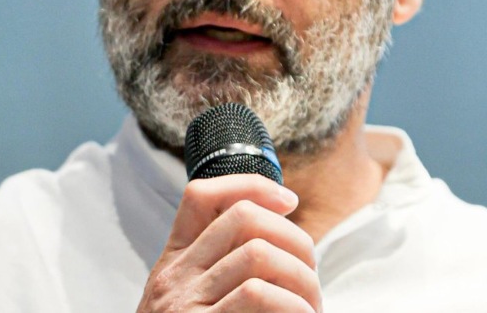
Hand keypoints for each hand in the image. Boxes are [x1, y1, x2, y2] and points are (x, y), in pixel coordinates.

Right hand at [137, 174, 321, 311]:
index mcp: (174, 266)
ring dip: (302, 279)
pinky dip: (294, 307)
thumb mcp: (194, 305)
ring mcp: (184, 306)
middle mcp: (174, 280)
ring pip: (258, 254)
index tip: (290, 202)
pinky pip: (258, 296)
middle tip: (311, 274)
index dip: (251, 185)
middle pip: (243, 217)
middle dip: (294, 238)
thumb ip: (223, 272)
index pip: (202, 196)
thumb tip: (283, 242)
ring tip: (312, 308)